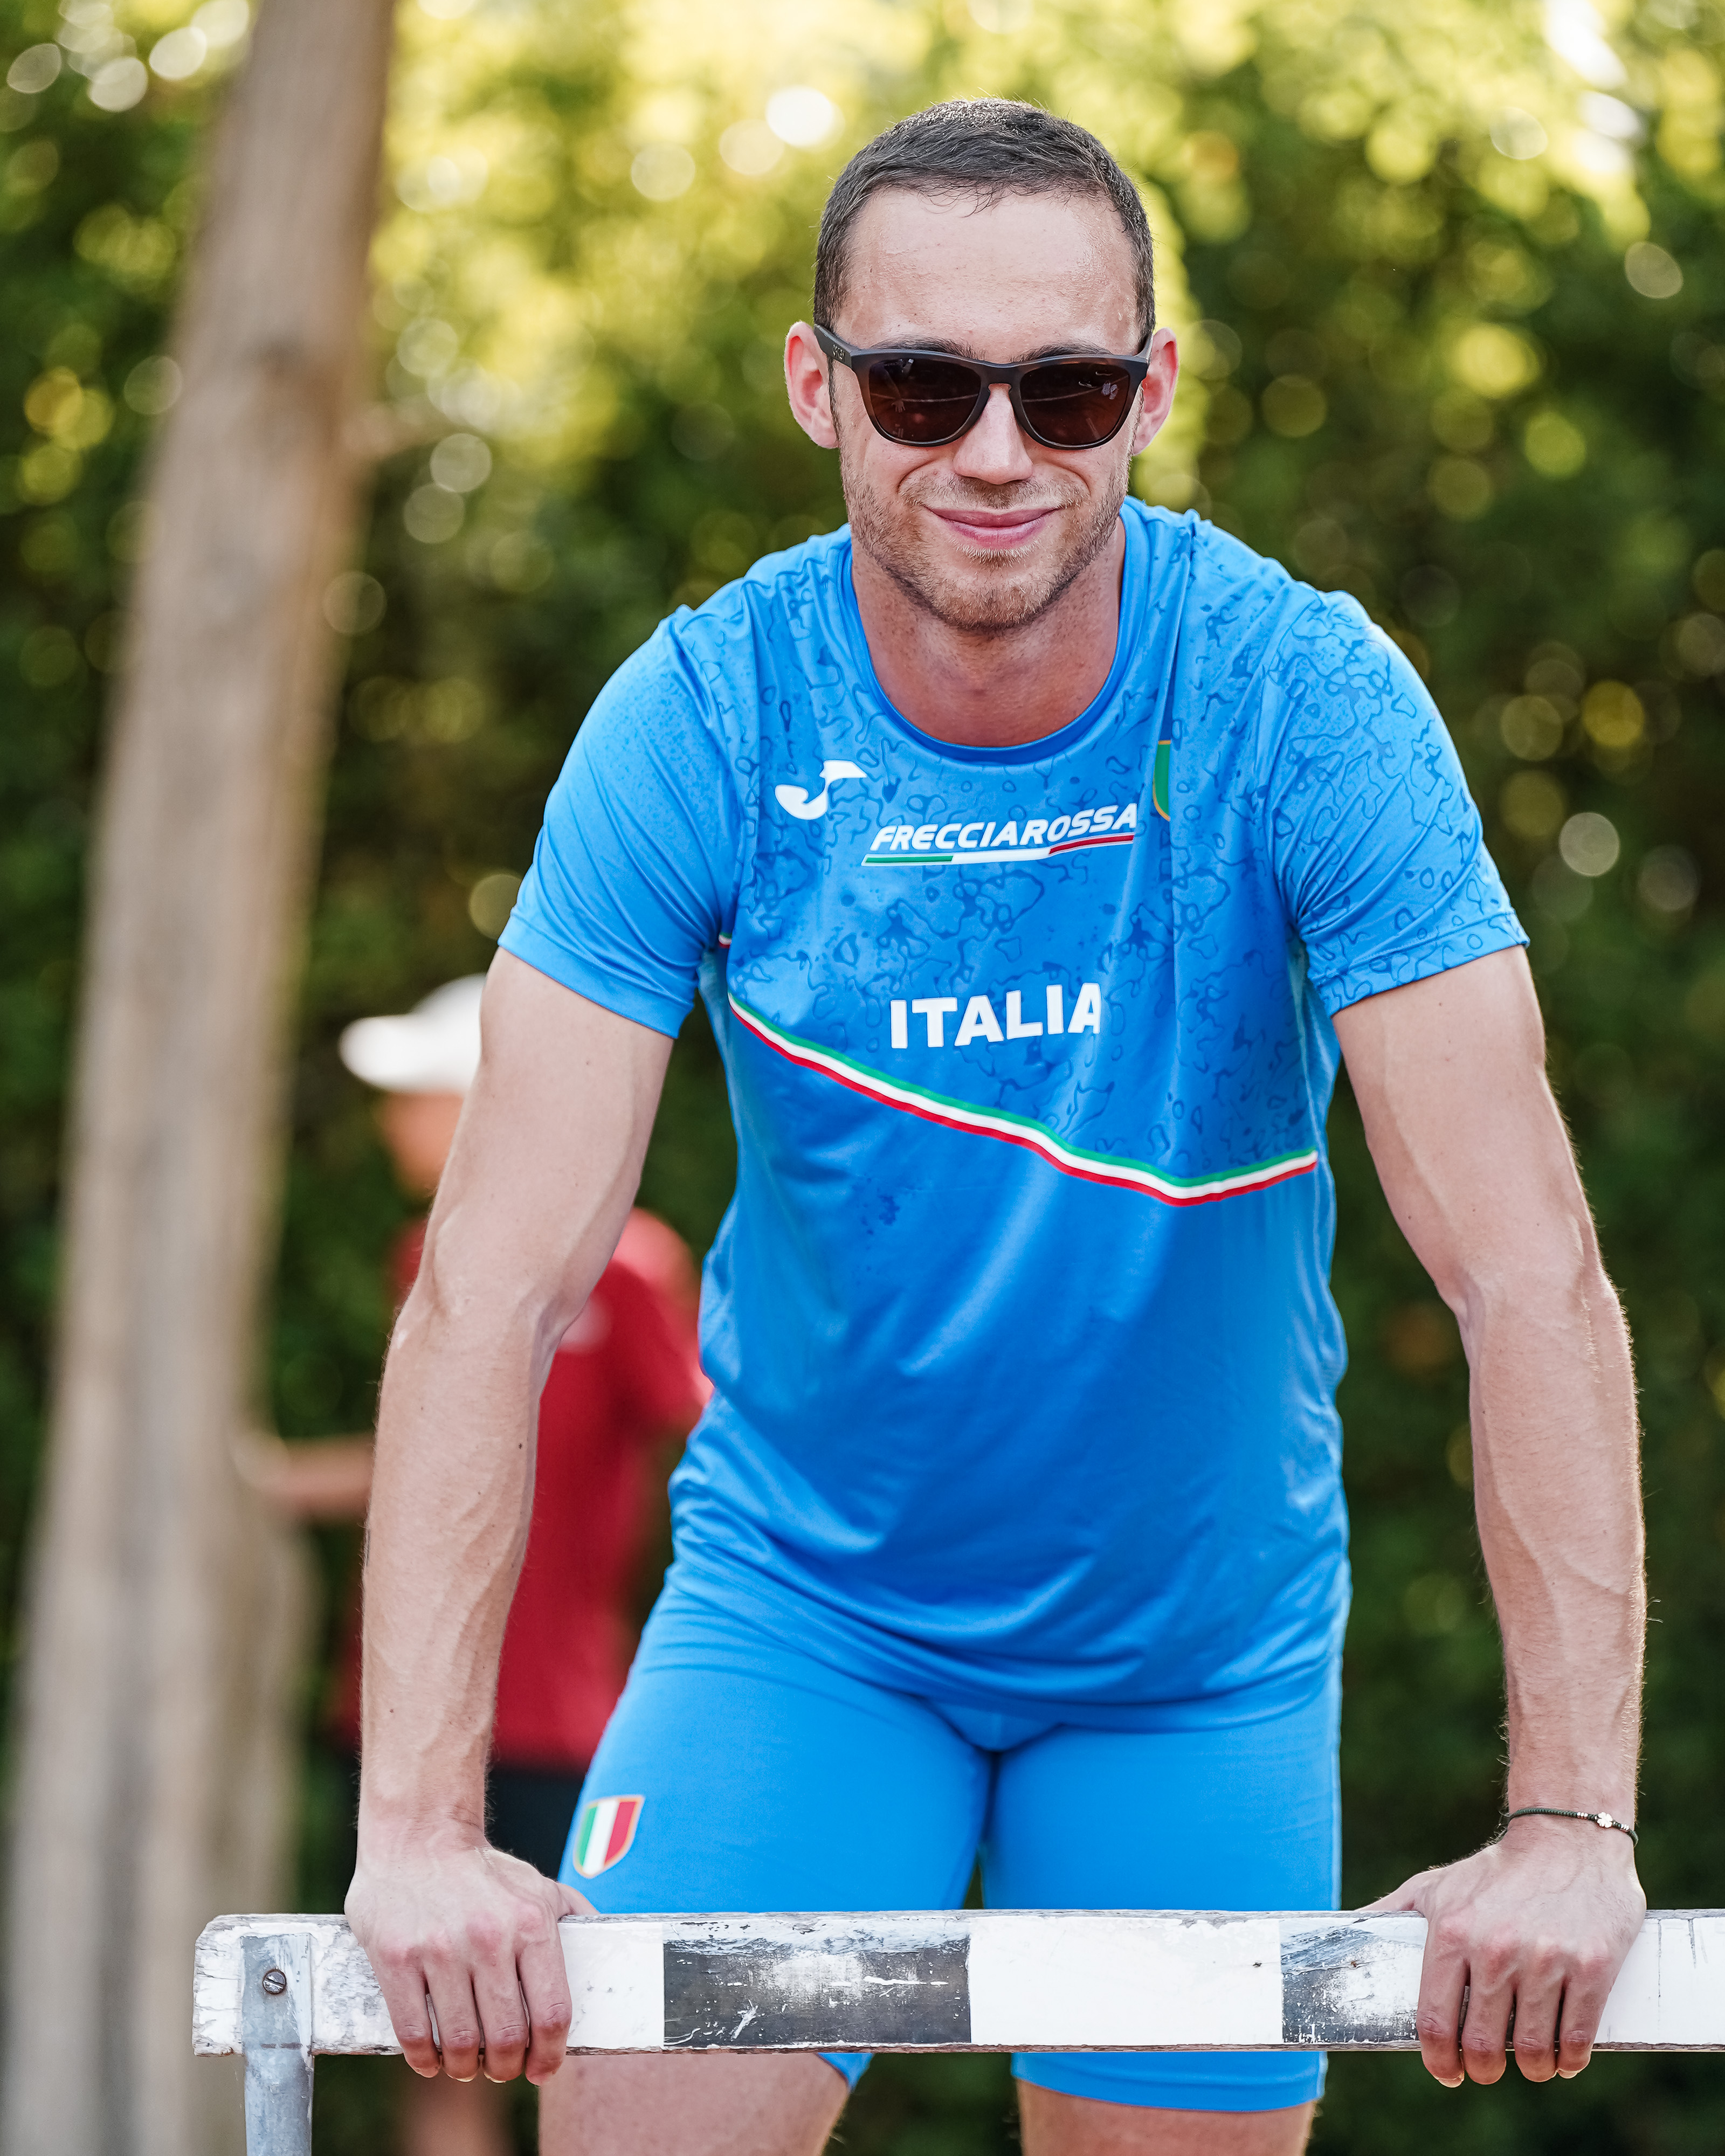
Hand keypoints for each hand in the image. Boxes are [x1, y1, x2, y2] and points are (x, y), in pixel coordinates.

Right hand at [346, 1835, 591, 2083]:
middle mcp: (489, 1937)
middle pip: (507, 2038)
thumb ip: (574, 1920)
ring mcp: (440, 1949)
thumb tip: (608, 1954)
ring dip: (466, 2068)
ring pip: (460, 2043)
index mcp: (531, 1923)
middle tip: (500, 2067)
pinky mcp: (396, 1958)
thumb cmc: (484, 1872)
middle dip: (506, 2067)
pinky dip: (425, 2060)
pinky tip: (433, 2060)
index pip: (552, 2013)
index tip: (541, 2069)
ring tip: (467, 2064)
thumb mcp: (539, 1886)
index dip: (550, 2055)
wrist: (419, 1836)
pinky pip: (414, 2033)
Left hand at [1368, 1816, 1645, 2086]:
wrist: (1566, 1839)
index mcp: (1451, 1933)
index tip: (1447, 2073)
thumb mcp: (1434, 1886)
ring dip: (1530, 2069)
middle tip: (1487, 2068)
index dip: (1439, 2061)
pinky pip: (1577, 2039)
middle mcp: (1495, 1950)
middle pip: (1482, 2045)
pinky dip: (1567, 2060)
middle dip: (1483, 2070)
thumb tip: (1341, 1934)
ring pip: (1532, 2050)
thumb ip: (1390, 1914)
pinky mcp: (1593, 1967)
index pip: (1434, 2021)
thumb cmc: (1495, 1871)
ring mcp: (1546, 1960)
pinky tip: (1562, 2056)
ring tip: (1528, 2062)